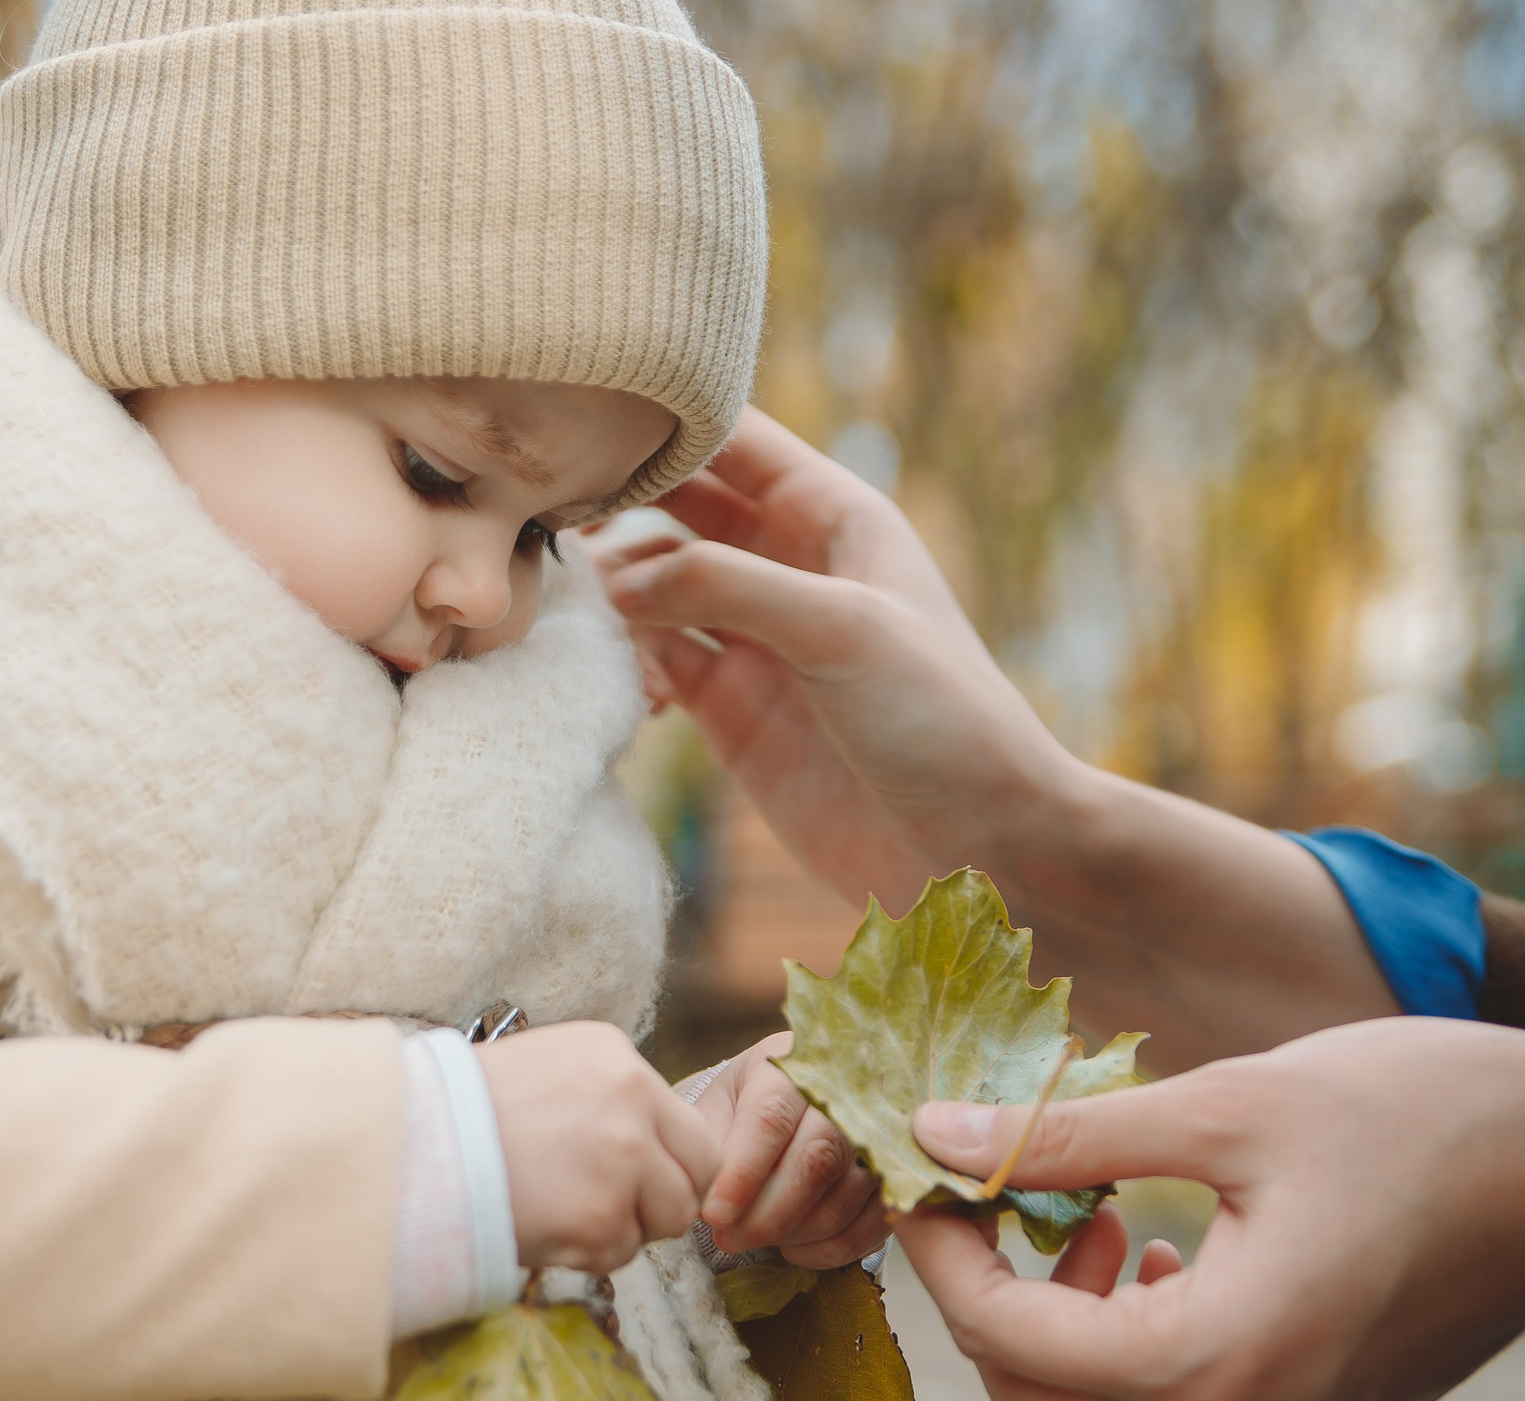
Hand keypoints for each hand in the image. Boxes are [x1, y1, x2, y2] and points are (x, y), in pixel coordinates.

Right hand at [477, 1023, 720, 1273]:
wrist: (408, 1145)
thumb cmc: (464, 1113)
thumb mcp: (547, 1069)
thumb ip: (608, 1100)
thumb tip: (652, 1147)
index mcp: (618, 1058)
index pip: (690, 1127)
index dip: (670, 1165)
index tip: (641, 1181)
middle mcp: (632, 1099)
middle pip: (698, 1174)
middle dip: (665, 1200)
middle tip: (616, 1211)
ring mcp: (621, 1159)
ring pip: (668, 1219)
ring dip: (626, 1229)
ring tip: (566, 1215)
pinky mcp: (600, 1217)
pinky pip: (621, 1254)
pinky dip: (587, 1254)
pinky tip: (544, 1229)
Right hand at [597, 407, 1067, 913]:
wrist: (983, 851)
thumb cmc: (942, 719)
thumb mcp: (841, 627)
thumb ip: (726, 585)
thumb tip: (615, 577)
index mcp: (833, 515)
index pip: (730, 436)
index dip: (660, 424)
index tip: (579, 427)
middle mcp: (789, 566)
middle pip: (677, 503)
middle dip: (615, 505)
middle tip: (541, 520)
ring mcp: (757, 640)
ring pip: (653, 584)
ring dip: (611, 592)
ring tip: (576, 613)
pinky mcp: (731, 714)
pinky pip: (653, 662)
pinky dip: (622, 663)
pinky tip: (618, 682)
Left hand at [687, 1033, 887, 1268]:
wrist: (800, 1096)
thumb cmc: (751, 1102)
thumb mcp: (721, 1105)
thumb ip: (711, 1145)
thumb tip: (707, 1198)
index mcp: (794, 1067)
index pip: (772, 1119)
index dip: (742, 1173)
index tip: (714, 1214)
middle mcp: (848, 1096)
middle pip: (815, 1162)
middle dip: (765, 1215)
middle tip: (728, 1238)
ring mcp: (880, 1138)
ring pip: (841, 1200)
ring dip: (791, 1234)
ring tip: (751, 1239)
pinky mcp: (896, 1180)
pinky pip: (869, 1228)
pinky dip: (826, 1251)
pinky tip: (791, 1248)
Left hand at [893, 1017, 1524, 1400]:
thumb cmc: (1421, 1110)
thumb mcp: (1225, 1105)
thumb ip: (1065, 1137)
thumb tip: (933, 1135)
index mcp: (1215, 1362)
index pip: (1007, 1335)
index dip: (943, 1252)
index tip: (921, 1169)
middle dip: (991, 1293)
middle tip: (996, 1186)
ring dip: (1062, 1331)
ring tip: (1096, 1213)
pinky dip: (1135, 1354)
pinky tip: (1165, 1248)